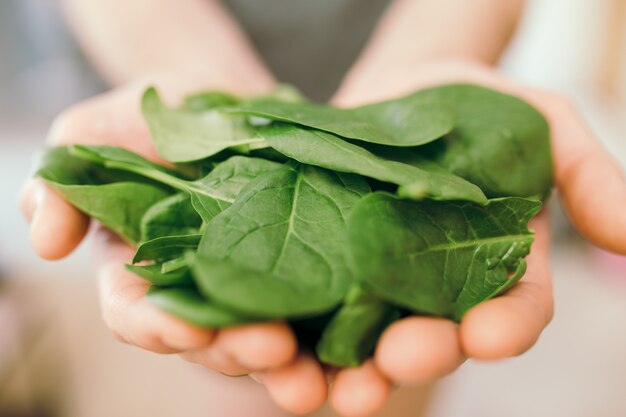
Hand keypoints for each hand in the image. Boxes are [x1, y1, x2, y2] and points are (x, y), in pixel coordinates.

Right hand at [18, 79, 332, 413]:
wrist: (225, 98)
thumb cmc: (155, 113)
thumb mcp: (98, 131)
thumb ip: (65, 181)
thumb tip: (46, 240)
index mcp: (143, 272)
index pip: (139, 315)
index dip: (158, 327)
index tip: (186, 329)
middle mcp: (198, 292)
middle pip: (211, 341)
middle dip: (237, 351)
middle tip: (271, 351)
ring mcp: (254, 287)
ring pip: (267, 341)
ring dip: (290, 366)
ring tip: (317, 376)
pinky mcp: (306, 272)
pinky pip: (321, 313)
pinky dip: (335, 336)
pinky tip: (358, 353)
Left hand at [299, 58, 625, 415]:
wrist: (398, 87)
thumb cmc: (474, 102)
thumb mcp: (541, 121)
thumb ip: (586, 176)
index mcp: (493, 266)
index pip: (511, 310)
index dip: (506, 327)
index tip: (492, 336)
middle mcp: (433, 288)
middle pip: (432, 337)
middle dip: (418, 355)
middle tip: (400, 361)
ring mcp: (372, 282)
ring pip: (362, 342)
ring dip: (347, 370)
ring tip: (330, 386)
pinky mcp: (318, 265)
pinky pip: (302, 306)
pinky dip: (287, 332)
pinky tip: (270, 343)